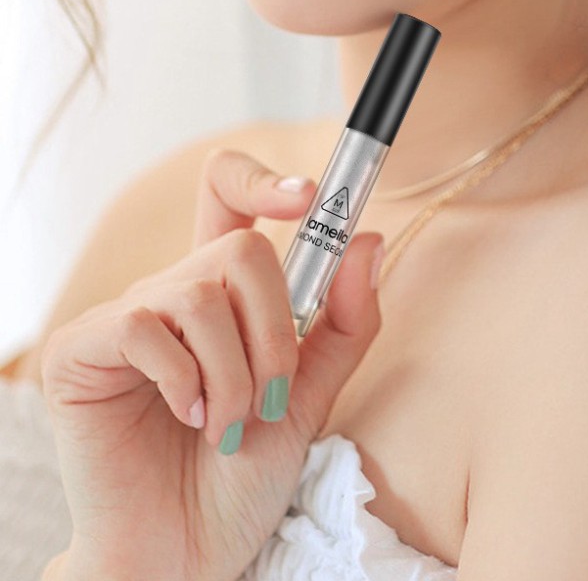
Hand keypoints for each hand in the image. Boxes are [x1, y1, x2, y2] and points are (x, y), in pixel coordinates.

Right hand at [41, 148, 385, 580]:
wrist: (188, 550)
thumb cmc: (244, 473)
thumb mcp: (311, 394)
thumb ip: (343, 323)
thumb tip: (366, 240)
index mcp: (226, 294)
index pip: (229, 195)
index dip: (263, 180)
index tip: (310, 196)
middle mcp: (177, 291)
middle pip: (241, 247)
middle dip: (275, 331)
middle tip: (270, 396)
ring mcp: (129, 315)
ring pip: (201, 294)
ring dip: (235, 374)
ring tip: (227, 423)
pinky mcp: (84, 346)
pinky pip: (144, 326)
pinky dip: (185, 380)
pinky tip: (187, 416)